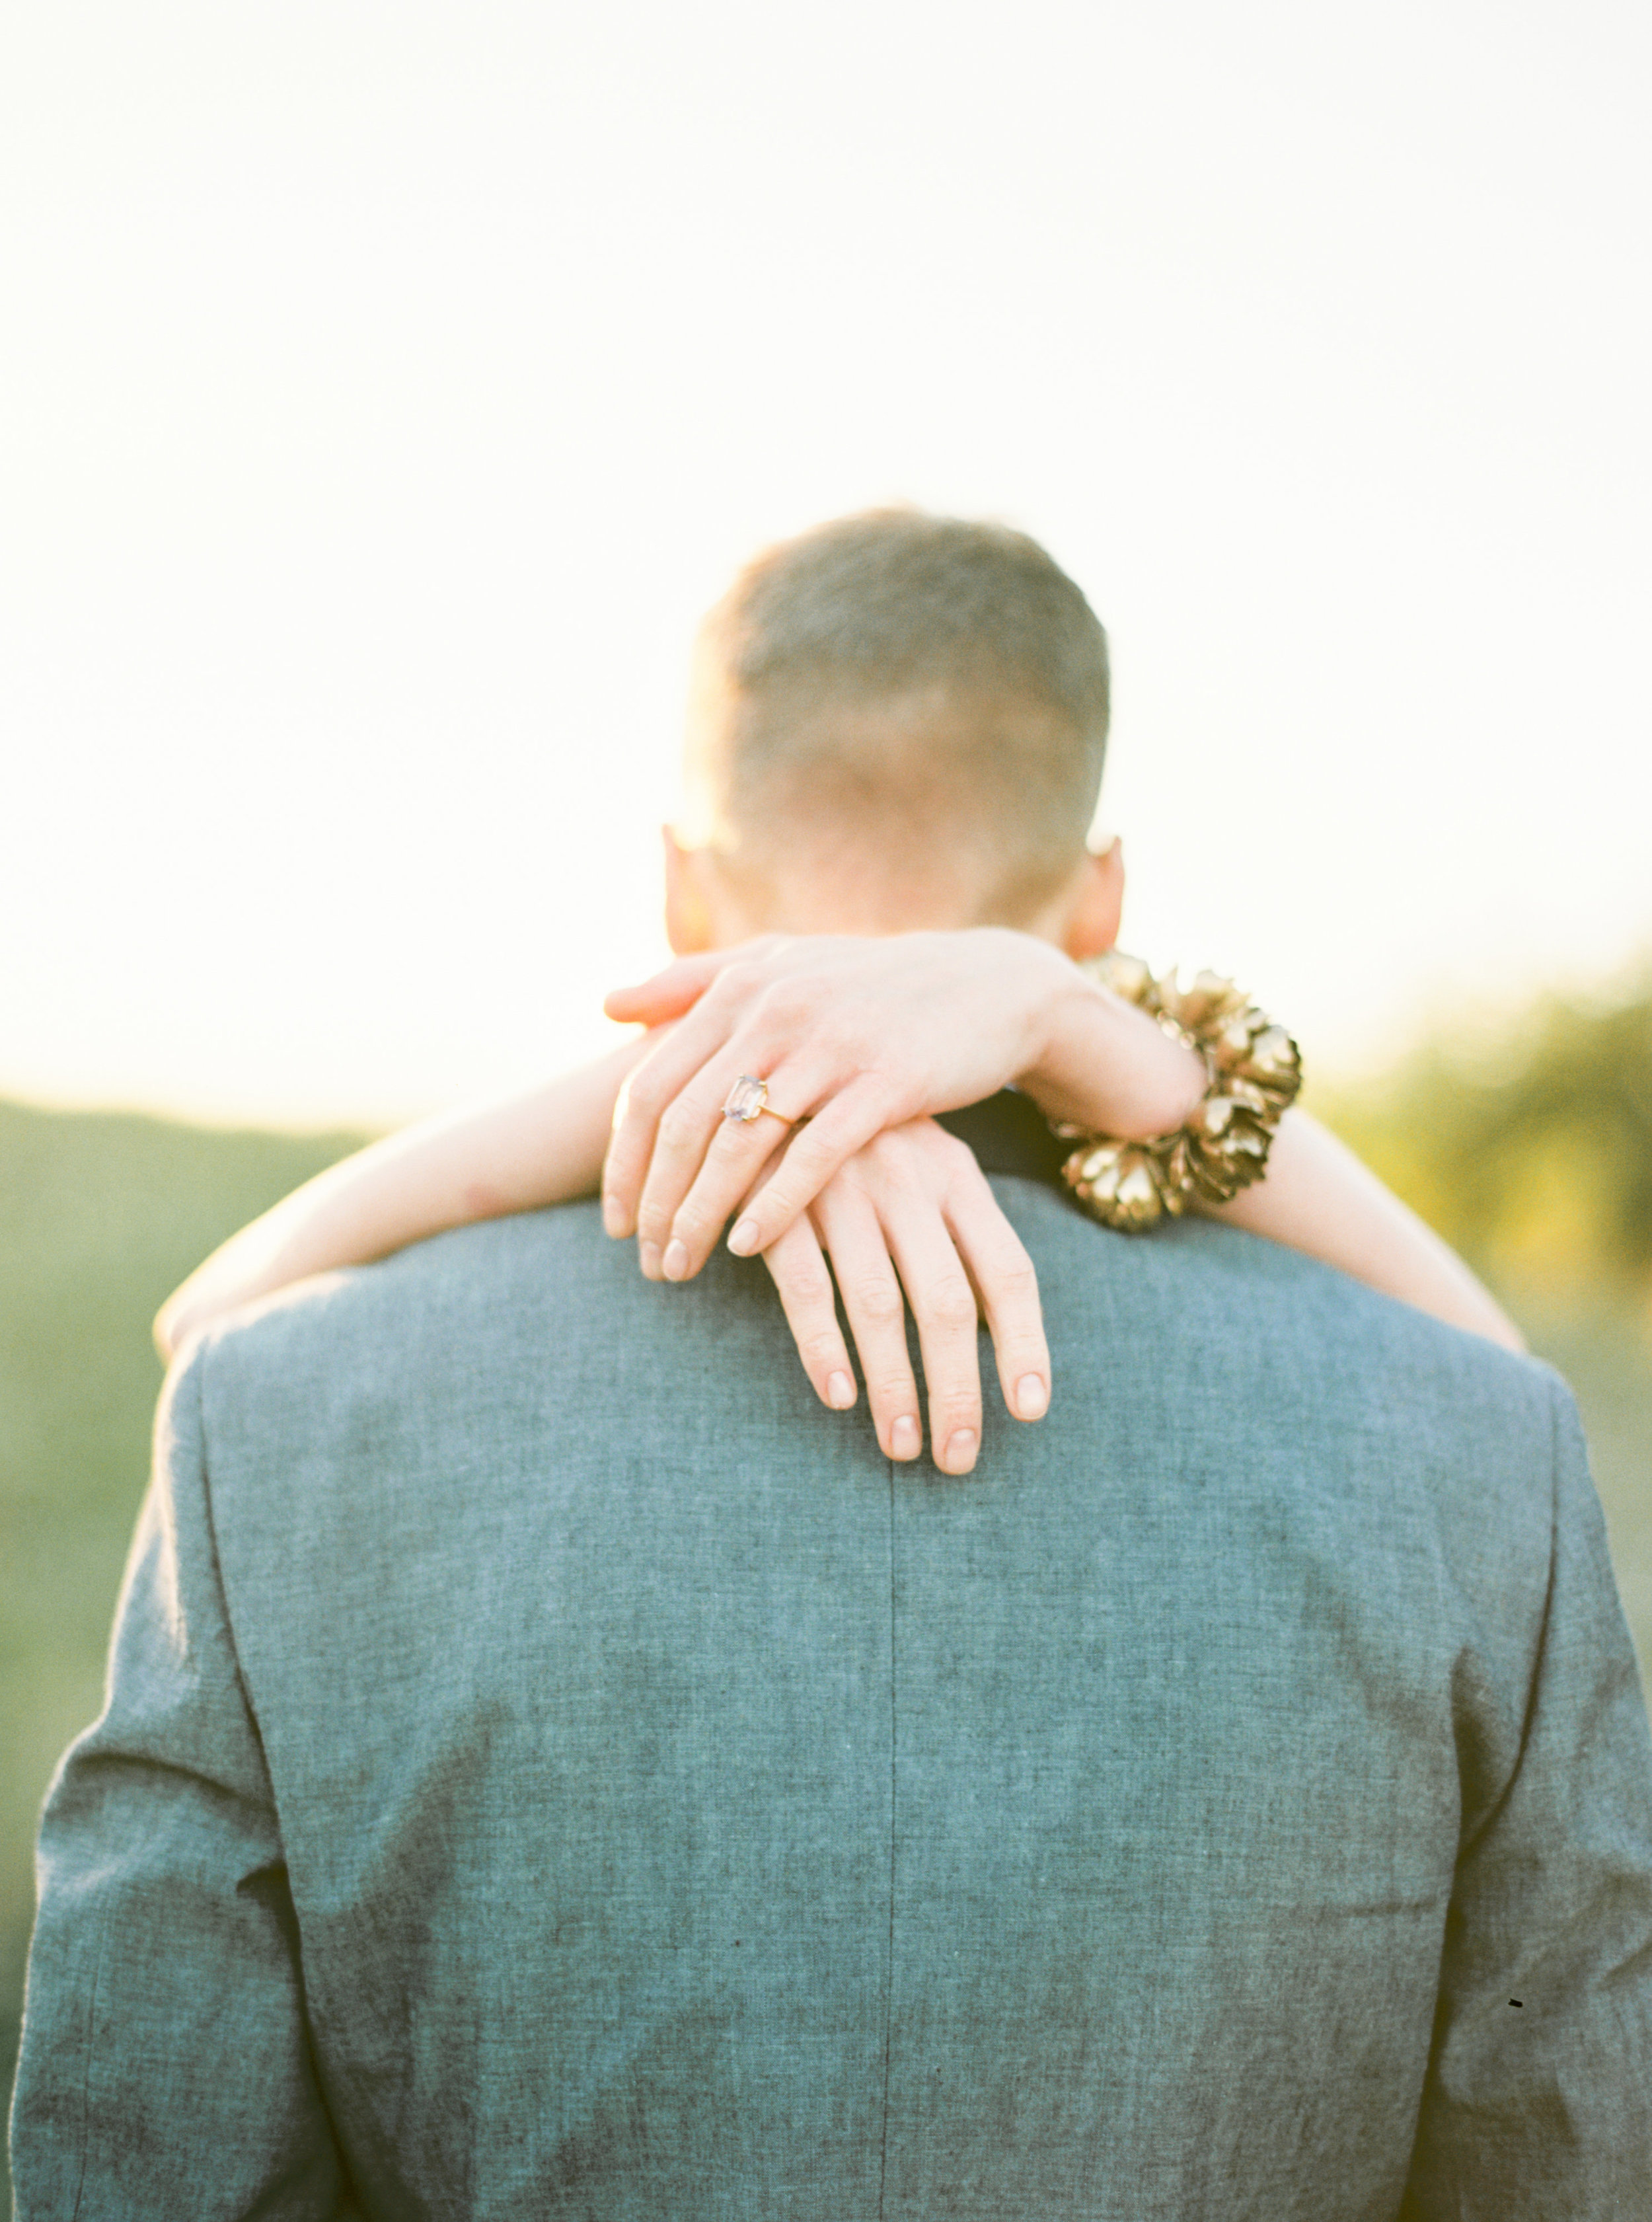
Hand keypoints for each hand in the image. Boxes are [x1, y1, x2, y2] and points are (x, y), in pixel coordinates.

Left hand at [602, 929, 1075, 1280]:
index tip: (615, 1222)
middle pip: (682, 1123)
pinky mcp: (888, 1082)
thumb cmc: (874, 985)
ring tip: (681, 1265)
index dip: (621, 1162)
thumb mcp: (784, 964)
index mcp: (741, 988)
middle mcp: (777, 1011)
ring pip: (738, 1143)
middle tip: (643, 1260)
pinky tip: (746, 1246)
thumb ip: (694, 980)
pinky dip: (773, 1205)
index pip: (649, 1085)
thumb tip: (608, 1006)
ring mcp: (832, 1045)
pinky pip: (813, 1155)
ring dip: (699, 1214)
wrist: (991, 984)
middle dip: (653, 1202)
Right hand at [756, 1117, 1049, 1473]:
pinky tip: (839, 1397)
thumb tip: (991, 1330)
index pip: (1009, 1271)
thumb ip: (954, 1233)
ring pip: (881, 1305)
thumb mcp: (919, 1165)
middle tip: (956, 1460)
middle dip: (957, 1389)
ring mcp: (843, 1186)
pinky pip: (808, 1286)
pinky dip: (825, 1347)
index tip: (1028, 1412)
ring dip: (894, 1386)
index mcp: (956, 1174)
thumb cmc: (853, 1137)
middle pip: (948, 1302)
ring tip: (901, 1449)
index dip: (1025, 1345)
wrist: (759, 1064)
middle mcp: (909, 1180)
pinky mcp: (777, 1199)